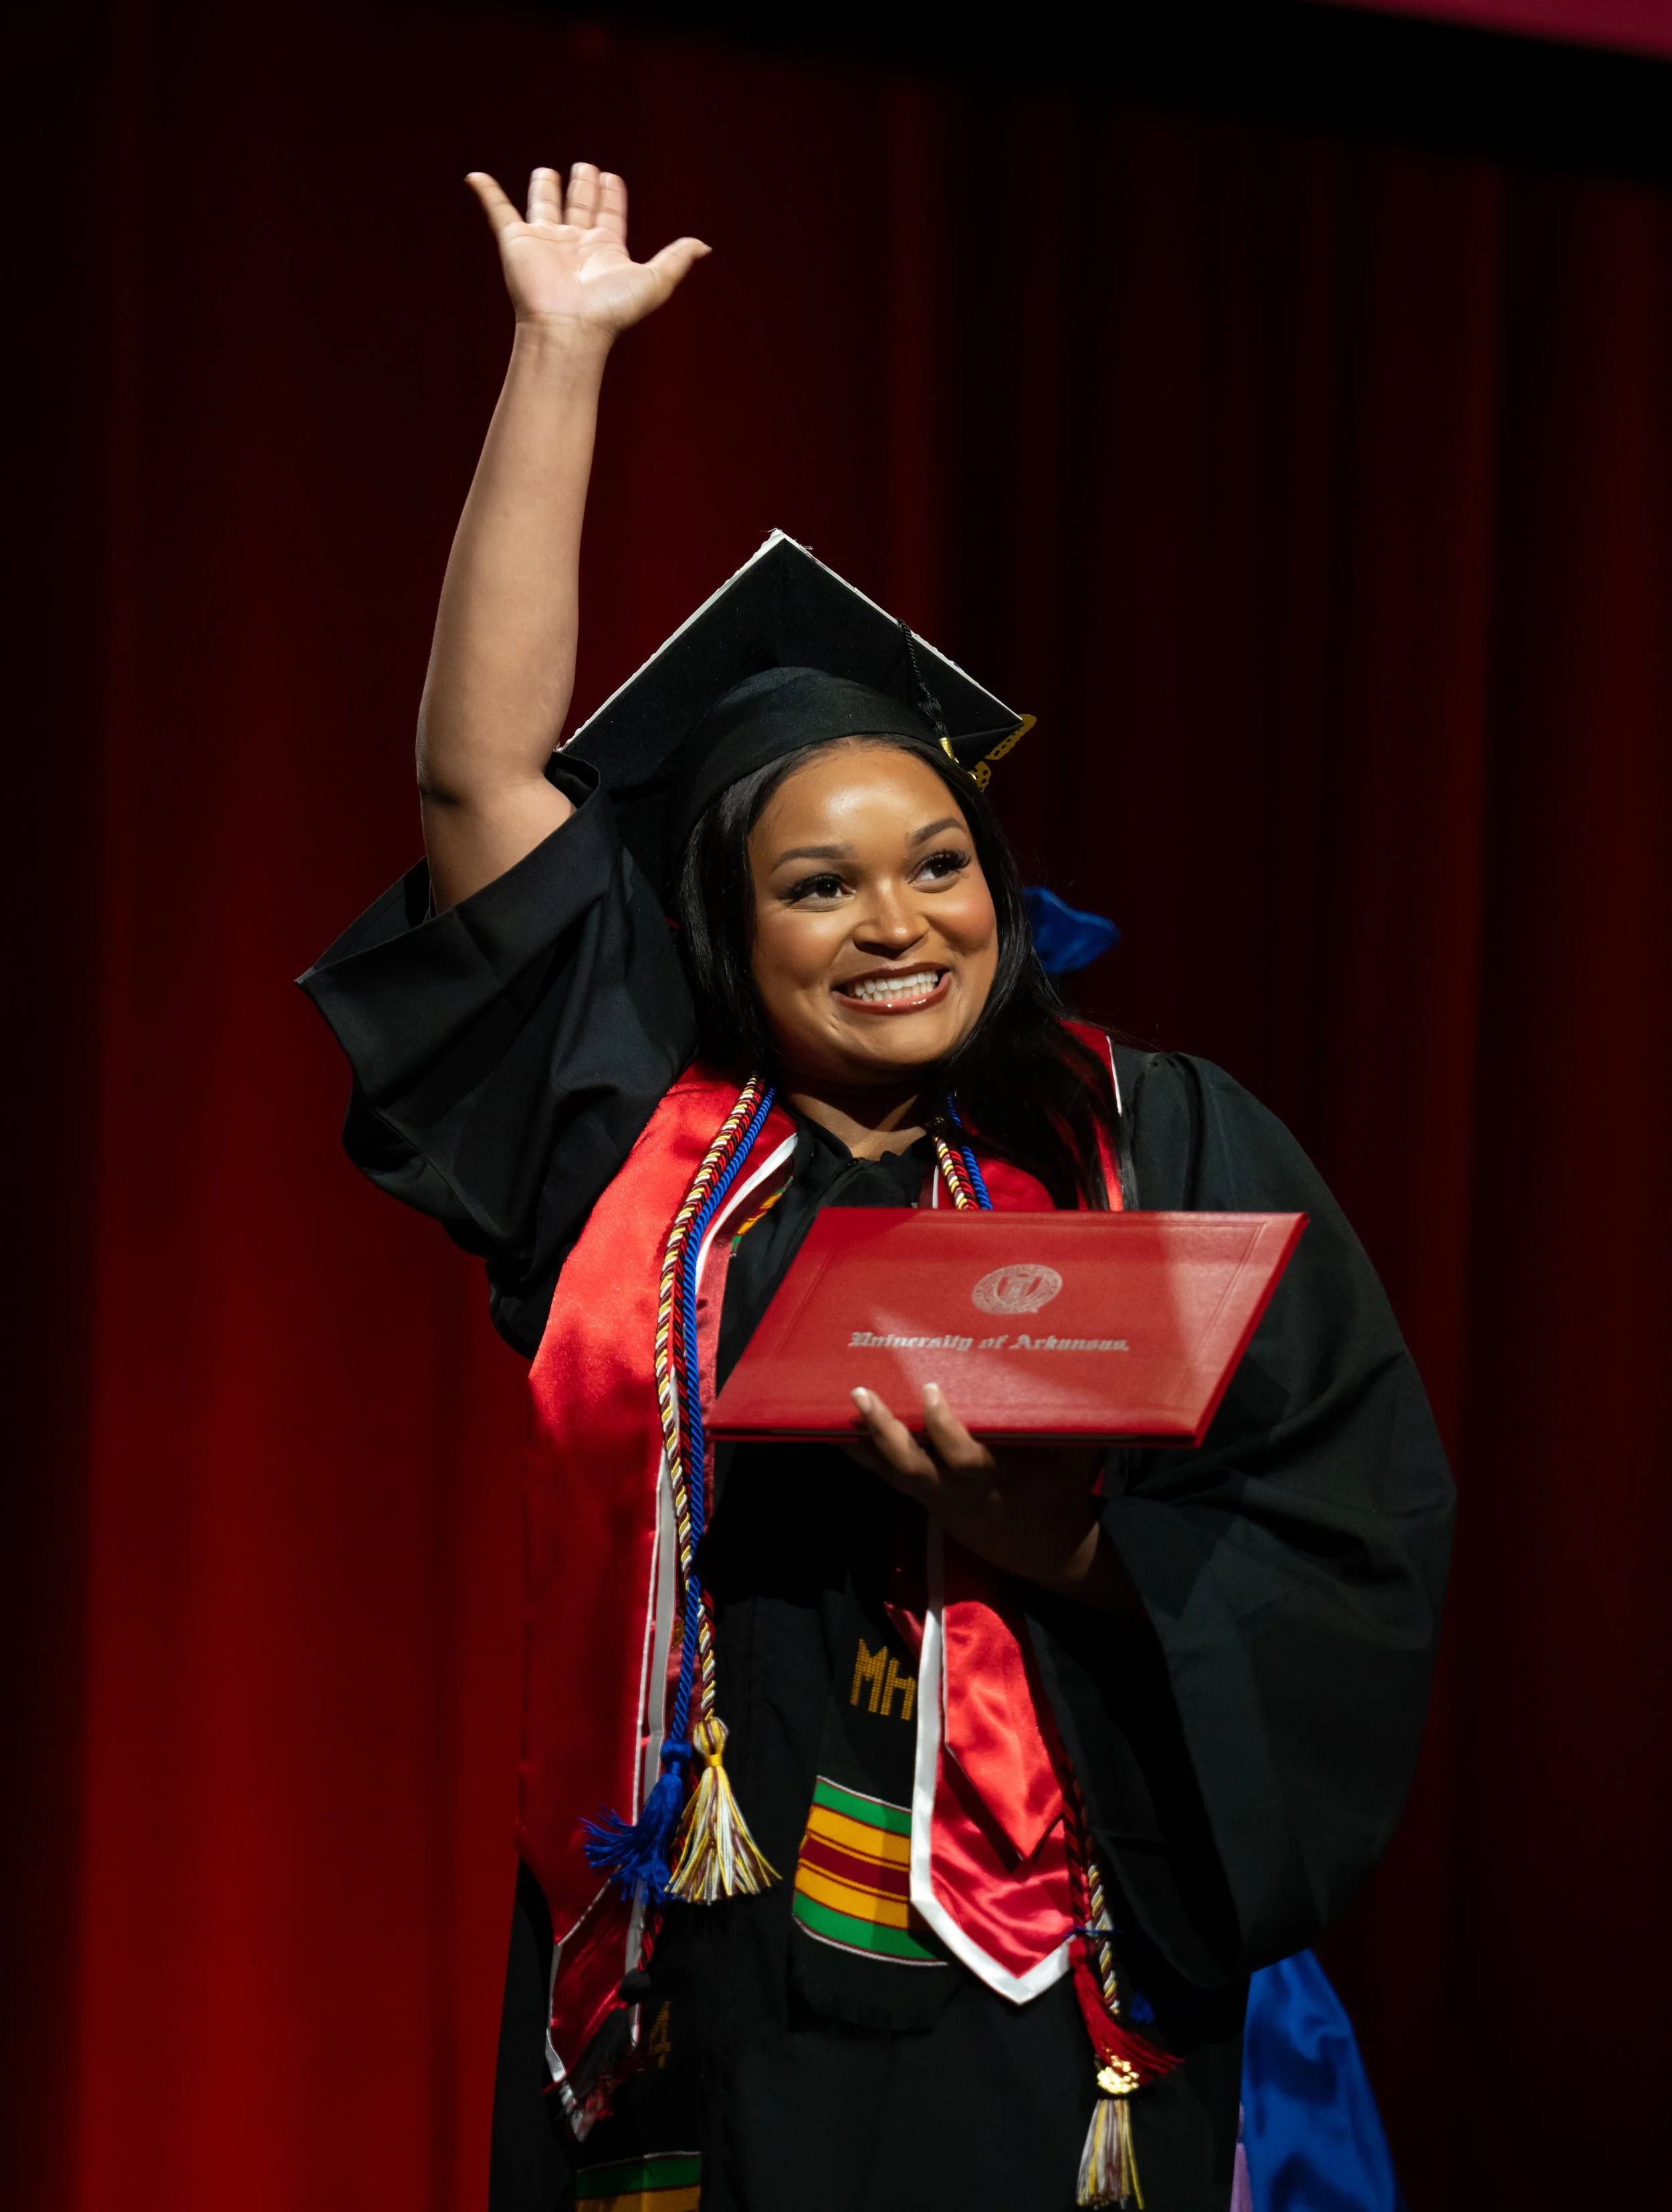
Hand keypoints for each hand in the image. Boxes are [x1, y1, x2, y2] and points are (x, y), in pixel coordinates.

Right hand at [465, 162, 708, 338]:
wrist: (569, 329)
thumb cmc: (611, 311)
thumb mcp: (656, 281)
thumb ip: (677, 259)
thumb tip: (705, 246)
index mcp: (604, 250)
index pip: (608, 215)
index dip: (611, 196)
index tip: (611, 179)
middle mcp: (574, 244)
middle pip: (578, 206)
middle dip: (583, 186)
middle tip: (587, 167)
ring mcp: (544, 242)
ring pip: (543, 205)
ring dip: (545, 187)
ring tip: (547, 172)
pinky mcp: (516, 242)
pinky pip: (498, 211)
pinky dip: (486, 193)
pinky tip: (475, 177)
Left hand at [846, 1384, 1138, 1611]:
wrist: (1040, 1548)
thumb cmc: (1058, 1488)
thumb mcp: (1074, 1456)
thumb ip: (1076, 1418)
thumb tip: (1096, 1364)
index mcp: (991, 1478)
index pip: (961, 1455)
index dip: (943, 1427)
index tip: (929, 1388)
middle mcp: (952, 1489)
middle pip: (909, 1466)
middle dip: (883, 1431)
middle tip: (860, 1393)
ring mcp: (930, 1494)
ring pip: (887, 1470)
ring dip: (859, 1438)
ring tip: (832, 1402)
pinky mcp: (917, 1493)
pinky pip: (881, 1472)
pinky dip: (857, 1449)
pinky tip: (827, 1425)